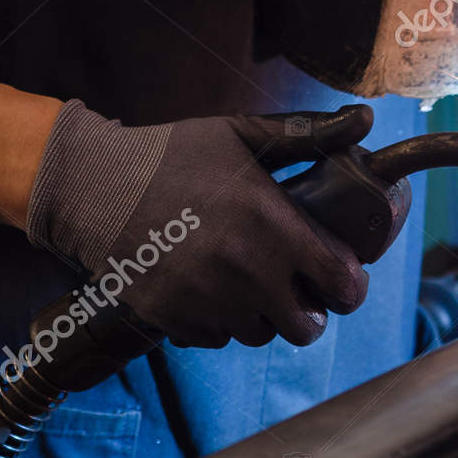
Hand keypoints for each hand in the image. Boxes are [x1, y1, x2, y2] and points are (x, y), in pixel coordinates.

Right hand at [27, 101, 383, 348]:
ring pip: (260, 335)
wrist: (93, 186)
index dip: (349, 285)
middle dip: (309, 312)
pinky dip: (219, 321)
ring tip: (248, 284)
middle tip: (297, 290)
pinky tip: (209, 289)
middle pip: (306, 327)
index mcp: (273, 225)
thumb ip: (306, 133)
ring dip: (262, 316)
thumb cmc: (171, 155)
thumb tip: (365, 119)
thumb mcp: (240, 134)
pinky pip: (216, 338)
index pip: (343, 284)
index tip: (341, 277)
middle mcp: (247, 272)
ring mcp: (209, 301)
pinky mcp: (174, 320)